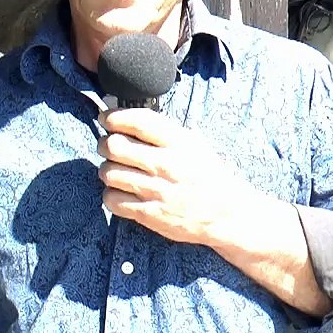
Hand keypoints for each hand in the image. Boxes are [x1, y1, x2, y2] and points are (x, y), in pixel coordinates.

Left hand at [97, 106, 253, 246]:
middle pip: (115, 146)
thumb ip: (164, 131)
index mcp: (178, 142)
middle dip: (105, 144)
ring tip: (116, 171)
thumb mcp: (194, 144)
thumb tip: (127, 118)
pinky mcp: (149, 214)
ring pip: (109, 173)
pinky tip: (121, 192)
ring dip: (107, 170)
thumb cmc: (208, 176)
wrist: (227, 215)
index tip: (106, 118)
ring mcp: (156, 191)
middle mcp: (165, 164)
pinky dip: (111, 195)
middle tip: (108, 147)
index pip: (138, 121)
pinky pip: (112, 200)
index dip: (114, 117)